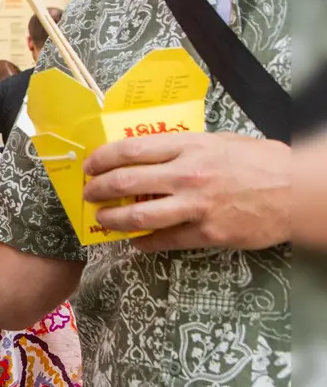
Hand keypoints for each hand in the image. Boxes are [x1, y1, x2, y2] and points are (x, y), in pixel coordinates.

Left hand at [85, 132, 288, 252]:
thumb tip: (147, 154)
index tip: (89, 166)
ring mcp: (196, 205)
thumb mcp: (218, 141)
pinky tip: (134, 244)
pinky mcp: (208, 232)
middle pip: (127, 181)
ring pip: (140, 215)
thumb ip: (184, 147)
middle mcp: (187, 174)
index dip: (102, 159)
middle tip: (89, 195)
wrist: (297, 190)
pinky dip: (144, 244)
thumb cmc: (260, 161)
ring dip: (114, 220)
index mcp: (189, 147)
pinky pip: (166, 240)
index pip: (130, 150)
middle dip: (99, 189)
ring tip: (102, 221)